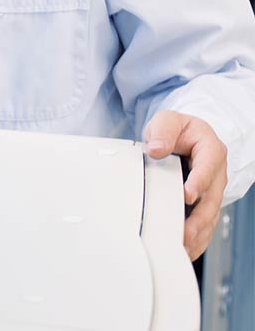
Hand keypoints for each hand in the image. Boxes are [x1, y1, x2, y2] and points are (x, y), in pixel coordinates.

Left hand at [144, 110, 227, 259]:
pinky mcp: (204, 204)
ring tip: (183, 246)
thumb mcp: (168, 120)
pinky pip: (205, 224)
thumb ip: (163, 131)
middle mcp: (216, 174)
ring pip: (210, 215)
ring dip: (198, 233)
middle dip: (200, 218)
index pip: (208, 167)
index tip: (188, 195)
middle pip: (212, 199)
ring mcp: (212, 191)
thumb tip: (156, 150)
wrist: (182, 138)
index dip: (199, 182)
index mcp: (211, 151)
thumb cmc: (177, 130)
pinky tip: (186, 250)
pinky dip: (198, 239)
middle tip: (185, 232)